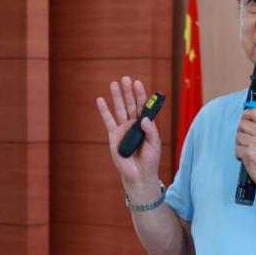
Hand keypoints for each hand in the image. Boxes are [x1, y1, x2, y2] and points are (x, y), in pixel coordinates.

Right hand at [95, 77, 161, 193]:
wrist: (139, 175)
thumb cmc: (150, 160)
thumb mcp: (155, 144)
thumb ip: (151, 131)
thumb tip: (144, 118)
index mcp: (145, 124)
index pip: (143, 106)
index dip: (141, 94)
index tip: (138, 83)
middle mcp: (134, 124)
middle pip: (131, 104)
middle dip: (128, 91)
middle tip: (126, 79)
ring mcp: (123, 129)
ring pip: (120, 109)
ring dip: (117, 97)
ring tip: (114, 84)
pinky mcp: (114, 136)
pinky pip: (108, 121)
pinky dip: (104, 111)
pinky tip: (100, 100)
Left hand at [234, 109, 255, 196]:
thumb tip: (252, 118)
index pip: (254, 112)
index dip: (246, 115)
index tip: (245, 119)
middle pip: (243, 123)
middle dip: (242, 131)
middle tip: (246, 138)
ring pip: (238, 136)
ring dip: (240, 144)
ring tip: (248, 150)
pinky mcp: (249, 155)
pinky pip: (237, 149)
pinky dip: (239, 154)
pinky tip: (247, 157)